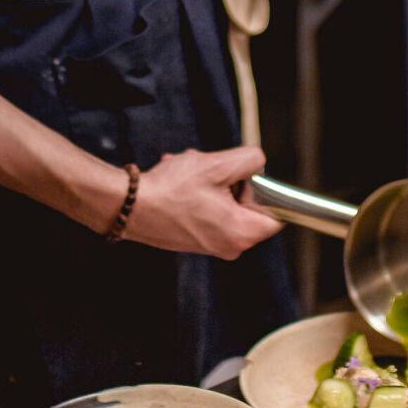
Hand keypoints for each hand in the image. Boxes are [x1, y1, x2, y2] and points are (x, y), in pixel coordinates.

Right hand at [126, 146, 281, 258]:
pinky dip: (199, 192)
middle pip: (249, 205)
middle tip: (212, 168)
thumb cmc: (170, 190)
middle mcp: (229, 246)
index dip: (267, 190)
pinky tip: (180, 179)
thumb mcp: (217, 165)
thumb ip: (250, 161)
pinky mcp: (196, 238)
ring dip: (211, 181)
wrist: (130, 206)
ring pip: (226, 203)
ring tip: (189, 170)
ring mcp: (212, 244)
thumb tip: (258, 163)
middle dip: (231, 180)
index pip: (278, 214)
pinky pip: (209, 210)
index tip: (247, 175)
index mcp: (241, 233)